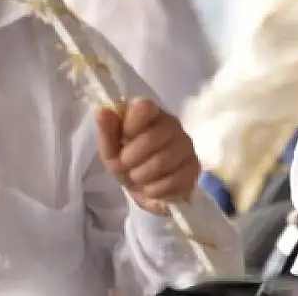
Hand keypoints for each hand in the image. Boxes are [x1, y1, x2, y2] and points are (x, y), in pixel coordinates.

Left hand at [96, 98, 199, 214]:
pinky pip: (171, 181)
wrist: (147, 190)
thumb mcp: (111, 151)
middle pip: (150, 138)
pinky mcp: (194, 168)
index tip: (123, 138)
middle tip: (126, 165)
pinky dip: (154, 189)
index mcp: (150, 114)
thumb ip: (107, 131)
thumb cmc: (129, 164)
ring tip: (139, 177)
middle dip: (130, 159)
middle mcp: (172, 124)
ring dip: (141, 176)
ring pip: (160, 162)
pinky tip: (153, 186)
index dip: (130, 125)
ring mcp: (186, 146)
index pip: (144, 107)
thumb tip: (102, 111)